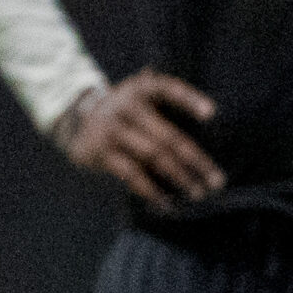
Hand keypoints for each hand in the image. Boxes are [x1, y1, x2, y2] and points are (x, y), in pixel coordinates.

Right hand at [56, 70, 223, 208]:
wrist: (76, 122)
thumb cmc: (125, 112)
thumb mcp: (139, 96)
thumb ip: (165, 102)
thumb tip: (211, 120)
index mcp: (140, 89)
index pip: (168, 89)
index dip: (189, 100)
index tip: (212, 113)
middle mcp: (125, 106)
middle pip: (167, 136)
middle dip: (195, 160)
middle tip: (216, 180)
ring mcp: (112, 130)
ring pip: (153, 157)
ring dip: (179, 177)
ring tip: (198, 193)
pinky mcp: (101, 152)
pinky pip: (132, 174)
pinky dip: (151, 191)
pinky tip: (167, 204)